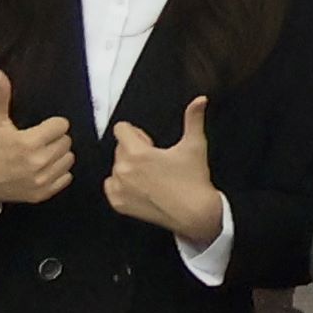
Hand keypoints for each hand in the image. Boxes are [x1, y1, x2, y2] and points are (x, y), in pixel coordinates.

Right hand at [0, 66, 78, 212]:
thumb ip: (0, 96)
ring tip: (41, 153)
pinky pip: (66, 178)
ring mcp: (41, 181)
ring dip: (59, 155)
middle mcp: (38, 163)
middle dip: (55, 139)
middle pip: (66, 142)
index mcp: (28, 143)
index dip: (52, 124)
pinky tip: (44, 168)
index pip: (61, 126)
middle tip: (39, 140)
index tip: (40, 127)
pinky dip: (58, 172)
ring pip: (69, 160)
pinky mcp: (41, 194)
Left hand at [106, 97, 226, 248]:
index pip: (121, 129)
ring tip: (150, 176)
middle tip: (155, 160)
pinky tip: (142, 187)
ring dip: (128, 167)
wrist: (194, 213)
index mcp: (138, 153)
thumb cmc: (194, 180)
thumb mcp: (195, 145)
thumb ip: (193, 118)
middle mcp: (124, 170)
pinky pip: (111, 186)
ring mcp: (119, 188)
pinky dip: (123, 185)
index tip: (149, 142)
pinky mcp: (119, 204)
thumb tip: (200, 99)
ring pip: (116, 167)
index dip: (137, 133)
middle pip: (119, 148)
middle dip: (134, 150)